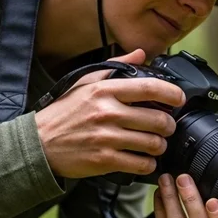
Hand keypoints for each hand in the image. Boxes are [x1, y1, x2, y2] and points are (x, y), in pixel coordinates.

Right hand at [34, 48, 185, 179]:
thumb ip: (116, 67)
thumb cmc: (64, 113)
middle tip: (167, 126)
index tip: (179, 99)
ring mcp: (107, 138)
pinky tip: (145, 159)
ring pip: (152, 143)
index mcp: (105, 91)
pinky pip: (140, 163)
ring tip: (156, 144)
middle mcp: (107, 113)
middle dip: (169, 125)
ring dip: (160, 145)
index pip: (149, 88)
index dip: (172, 94)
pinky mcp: (105, 160)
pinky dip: (148, 163)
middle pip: (157, 119)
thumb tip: (141, 53)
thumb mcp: (85, 82)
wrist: (39, 143)